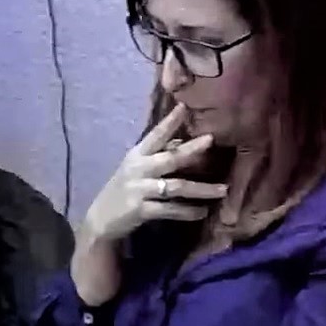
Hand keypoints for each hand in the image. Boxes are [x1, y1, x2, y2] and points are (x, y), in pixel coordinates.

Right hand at [83, 103, 222, 242]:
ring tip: (223, 190)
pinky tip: (203, 212)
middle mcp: (138, 169)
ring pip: (176, 186)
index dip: (169, 121)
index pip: (155, 135)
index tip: (184, 106)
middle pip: (169, 157)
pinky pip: (171, 210)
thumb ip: (159, 156)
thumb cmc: (125, 190)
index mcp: (137, 156)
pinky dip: (188, 211)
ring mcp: (139, 189)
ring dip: (202, 189)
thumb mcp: (138, 169)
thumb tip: (184, 141)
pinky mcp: (141, 209)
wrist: (102, 219)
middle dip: (191, 149)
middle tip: (211, 140)